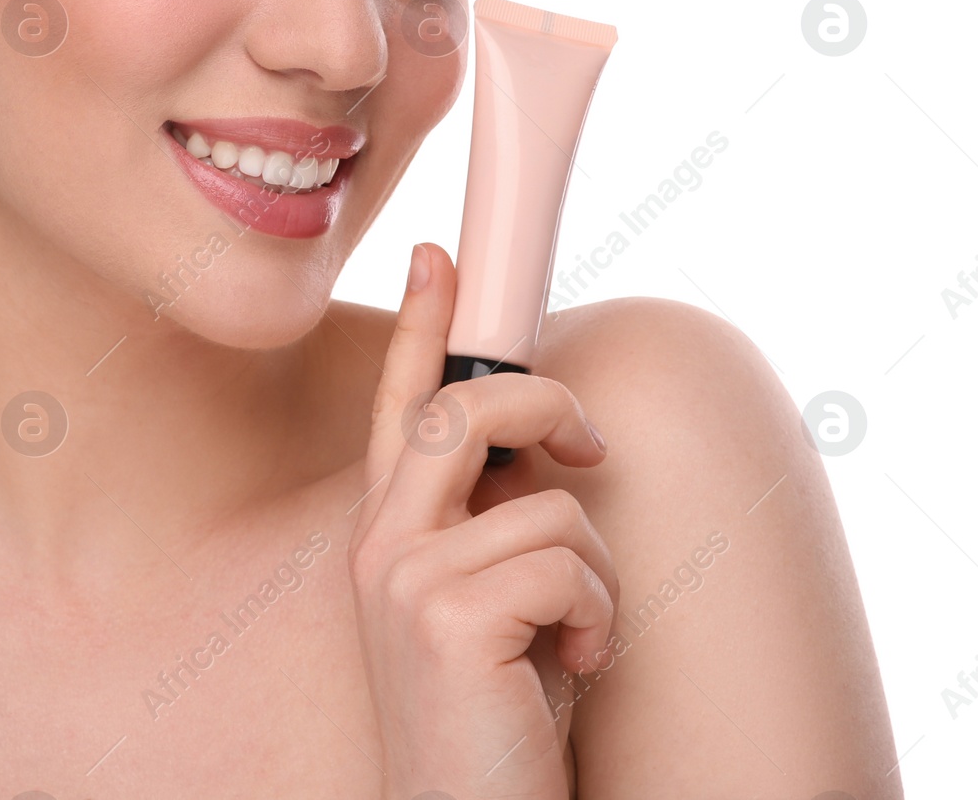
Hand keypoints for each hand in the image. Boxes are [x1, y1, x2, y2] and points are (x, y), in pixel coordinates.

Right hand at [349, 243, 618, 799]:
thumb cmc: (498, 719)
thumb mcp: (493, 603)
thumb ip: (492, 524)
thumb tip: (545, 455)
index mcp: (389, 537)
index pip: (401, 404)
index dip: (421, 322)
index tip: (438, 258)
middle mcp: (381, 545)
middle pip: (468, 408)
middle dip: (548, 404)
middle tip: (591, 447)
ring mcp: (404, 577)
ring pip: (547, 502)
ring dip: (595, 575)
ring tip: (573, 637)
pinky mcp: (445, 616)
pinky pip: (567, 562)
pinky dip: (596, 617)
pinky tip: (568, 670)